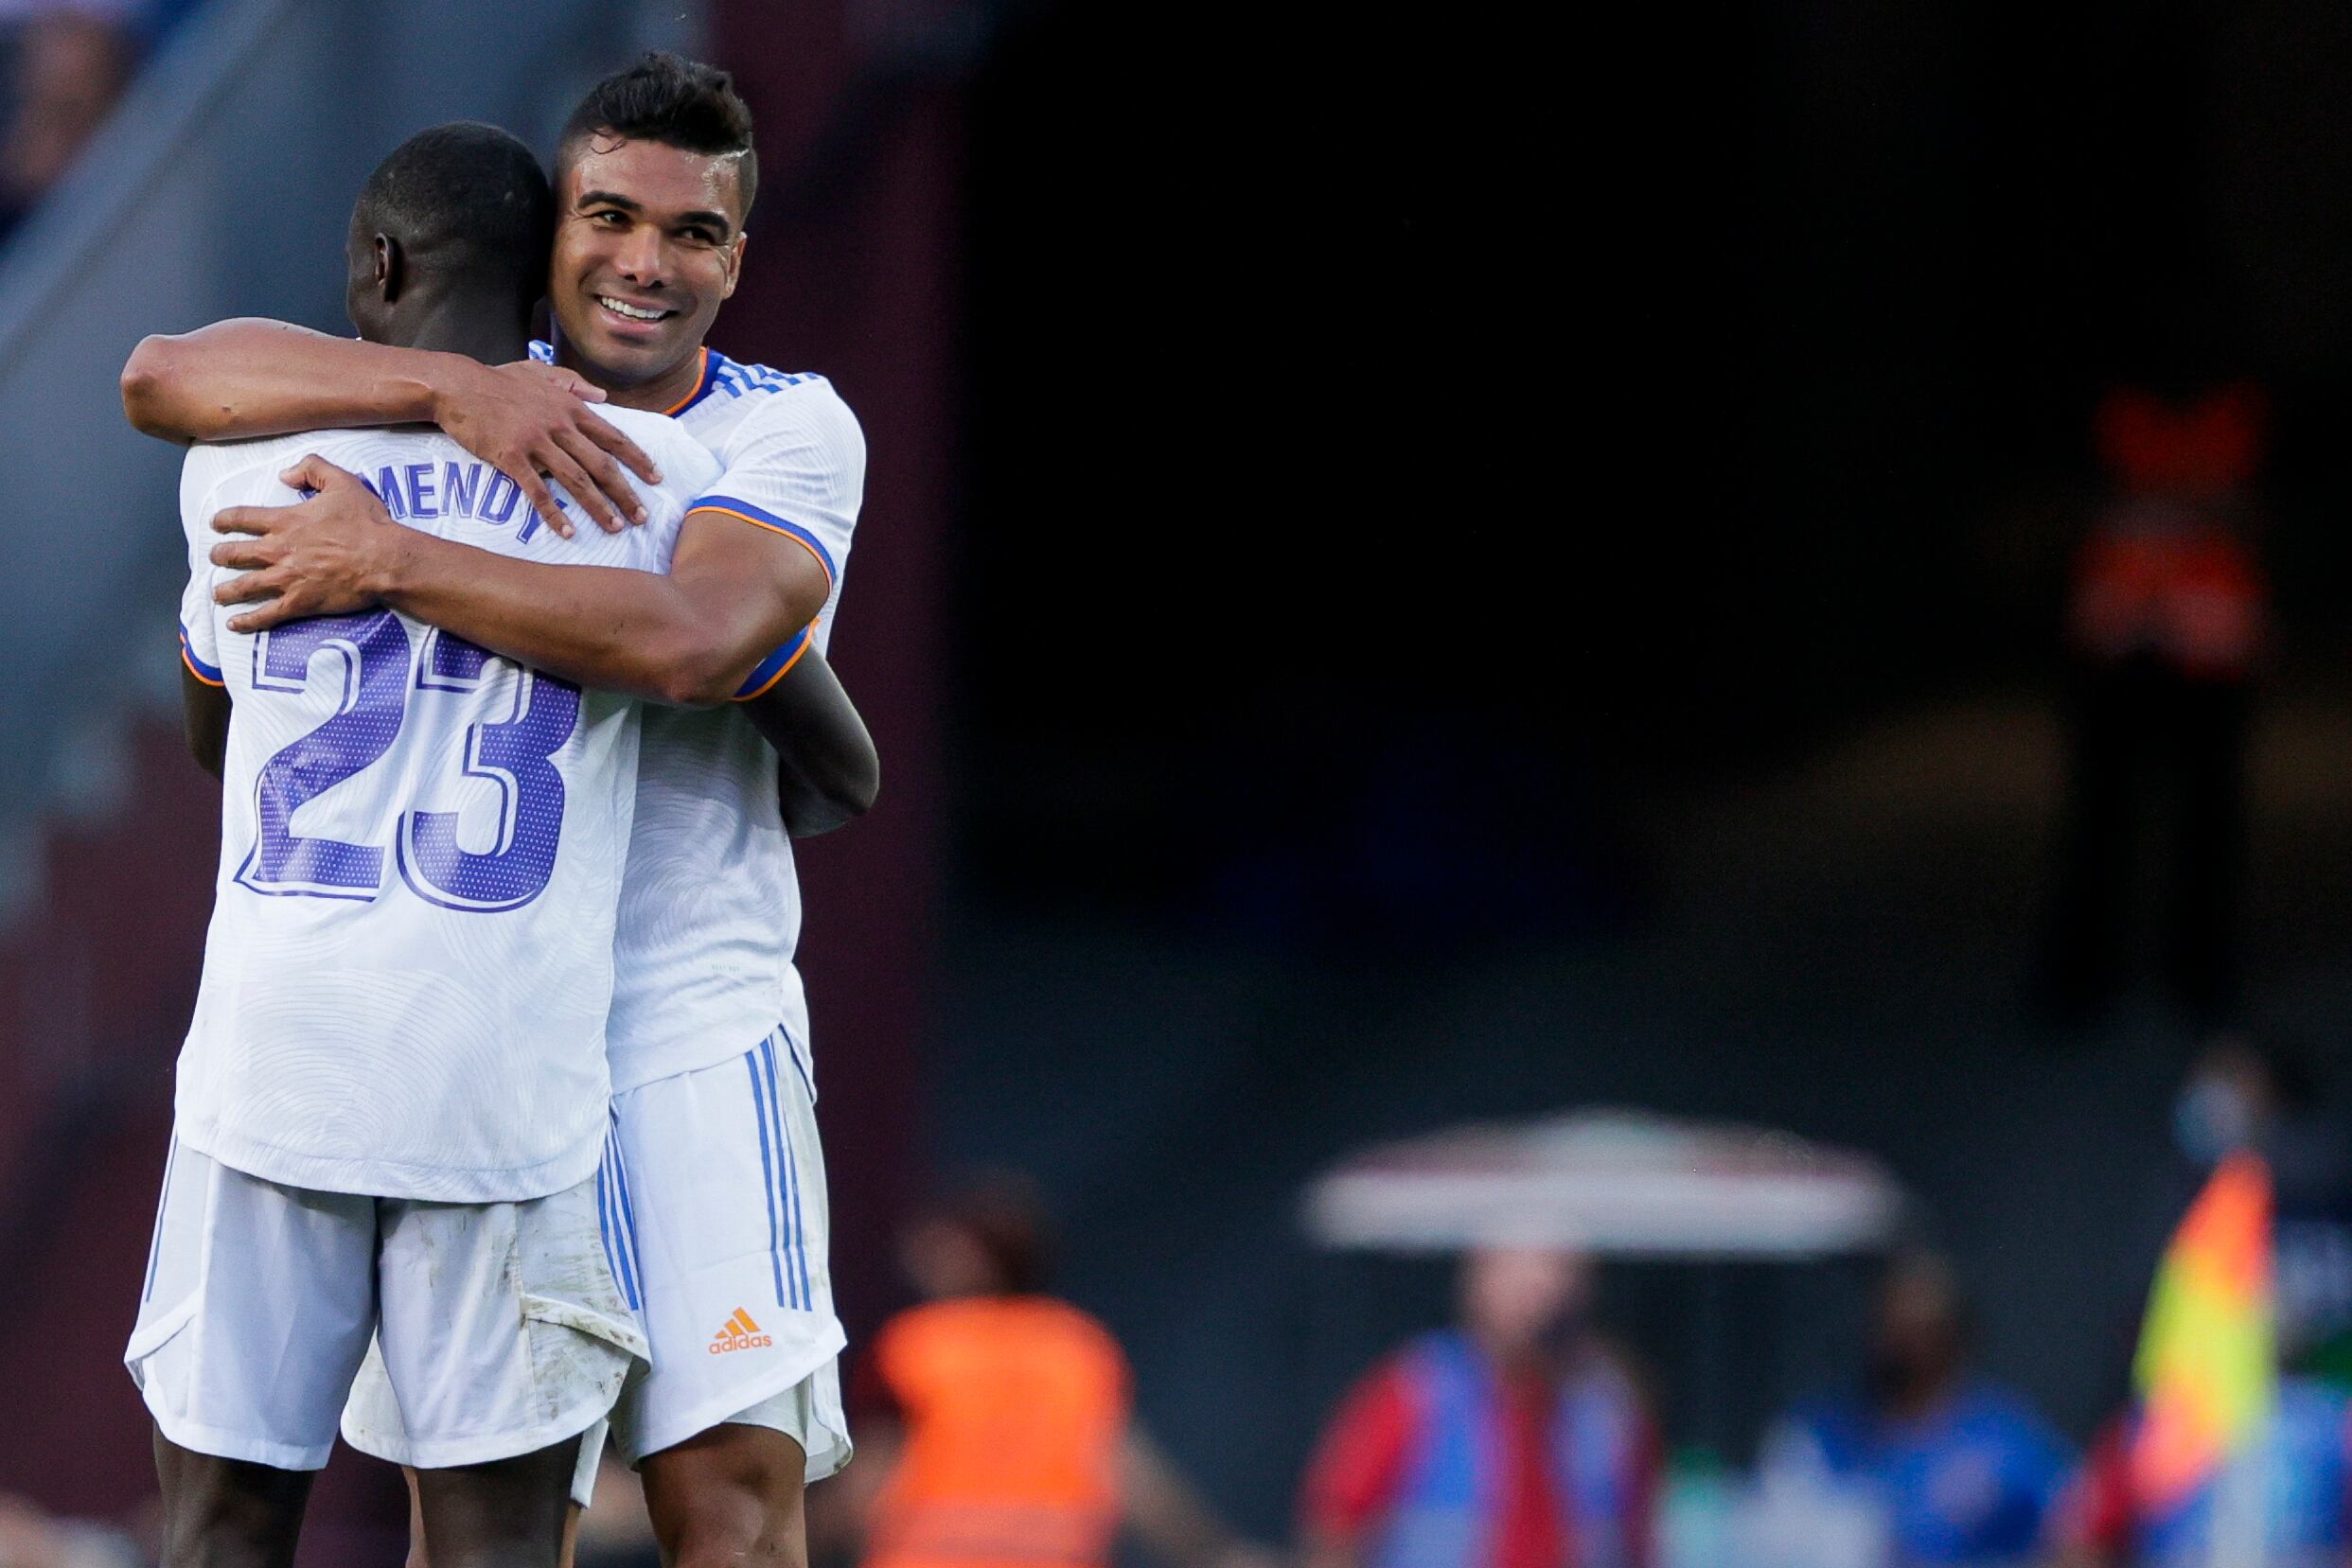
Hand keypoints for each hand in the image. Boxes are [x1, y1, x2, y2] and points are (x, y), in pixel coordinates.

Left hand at [209, 455, 407, 632]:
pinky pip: (266, 615)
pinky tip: (234, 623)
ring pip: (244, 586)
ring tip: (217, 593)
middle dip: (221, 556)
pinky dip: (248, 621)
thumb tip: (285, 475)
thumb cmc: (367, 523)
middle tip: (216, 558)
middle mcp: (278, 550)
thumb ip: (311, 469)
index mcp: (285, 521)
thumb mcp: (343, 482)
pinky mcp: (299, 602)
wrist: (384, 560)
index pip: (242, 517)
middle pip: (235, 554)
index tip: (216, 523)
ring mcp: (286, 579)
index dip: (224, 520)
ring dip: (226, 590)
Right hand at [432, 358, 662, 537]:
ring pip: (576, 480)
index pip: (613, 437)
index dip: (638, 459)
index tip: (656, 478)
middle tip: (641, 517)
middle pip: (601, 464)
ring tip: (615, 527)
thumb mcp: (540, 373)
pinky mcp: (511, 456)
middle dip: (625, 493)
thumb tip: (603, 396)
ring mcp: (536, 441)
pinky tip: (567, 531)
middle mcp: (559, 425)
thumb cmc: (498, 380)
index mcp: (570, 407)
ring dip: (598, 507)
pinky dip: (554, 512)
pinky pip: (537, 490)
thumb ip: (573, 384)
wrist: (457, 385)